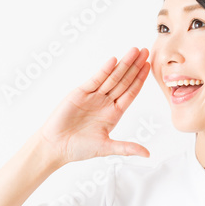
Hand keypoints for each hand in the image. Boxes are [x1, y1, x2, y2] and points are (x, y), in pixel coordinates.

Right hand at [37, 47, 150, 165]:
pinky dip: (104, 70)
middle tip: (146, 51)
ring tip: (134, 51)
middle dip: (135, 66)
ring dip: (123, 64)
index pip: (131, 93)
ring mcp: (93, 96)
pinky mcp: (80, 93)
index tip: (149, 66)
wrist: (56, 146)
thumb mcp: (106, 148)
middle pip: (124, 81)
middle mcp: (105, 103)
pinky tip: (113, 61)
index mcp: (114, 114)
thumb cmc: (79, 148)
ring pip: (112, 77)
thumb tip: (147, 154)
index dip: (140, 79)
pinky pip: (95, 79)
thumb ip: (126, 148)